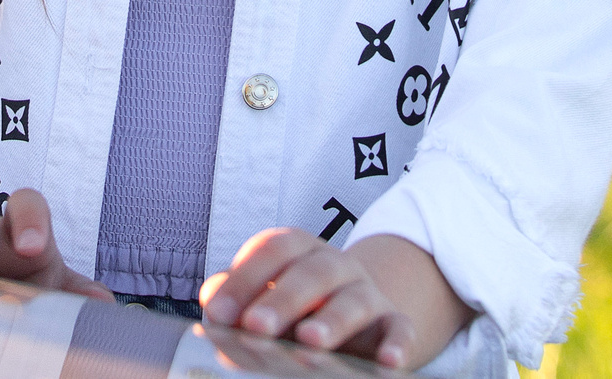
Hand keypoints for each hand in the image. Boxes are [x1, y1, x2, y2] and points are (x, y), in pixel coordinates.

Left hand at [200, 230, 468, 369]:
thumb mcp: (263, 296)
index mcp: (298, 250)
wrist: (356, 314)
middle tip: (256, 326)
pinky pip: (400, 328)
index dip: (245, 278)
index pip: (273, 250)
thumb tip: (212, 301)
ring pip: (354, 299)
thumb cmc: (294, 306)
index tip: (219, 313)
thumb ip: (234, 298)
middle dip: (283, 298)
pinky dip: (397, 343)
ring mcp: (367, 292)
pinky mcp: (393, 322)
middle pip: (312, 272)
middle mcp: (335, 264)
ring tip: (310, 340)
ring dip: (333, 319)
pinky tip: (387, 361)